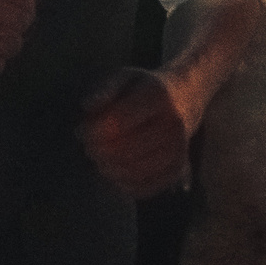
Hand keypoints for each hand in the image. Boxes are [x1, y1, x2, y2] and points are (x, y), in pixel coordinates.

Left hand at [78, 67, 191, 198]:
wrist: (183, 99)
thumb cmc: (142, 90)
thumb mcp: (124, 78)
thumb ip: (104, 89)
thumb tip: (86, 105)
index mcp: (158, 95)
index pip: (119, 121)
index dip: (93, 131)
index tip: (82, 131)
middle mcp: (174, 122)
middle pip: (126, 149)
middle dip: (99, 152)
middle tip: (88, 148)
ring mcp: (180, 147)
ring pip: (135, 170)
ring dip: (109, 169)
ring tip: (100, 160)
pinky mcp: (178, 168)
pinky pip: (146, 187)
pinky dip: (125, 184)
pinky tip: (115, 172)